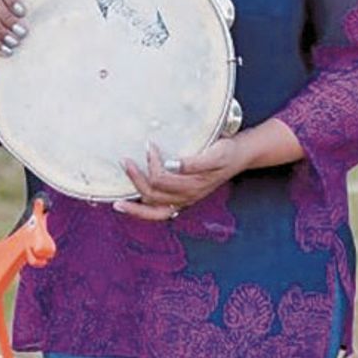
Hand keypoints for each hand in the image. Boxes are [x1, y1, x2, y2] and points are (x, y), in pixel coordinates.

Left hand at [114, 139, 245, 221]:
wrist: (240, 156)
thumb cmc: (227, 152)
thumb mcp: (215, 154)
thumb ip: (194, 162)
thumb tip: (171, 165)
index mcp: (193, 186)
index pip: (162, 179)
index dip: (152, 164)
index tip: (150, 145)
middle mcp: (186, 197)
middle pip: (153, 195)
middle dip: (135, 179)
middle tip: (124, 160)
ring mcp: (183, 200)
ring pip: (153, 210)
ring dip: (134, 204)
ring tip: (117, 200)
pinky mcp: (181, 199)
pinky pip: (157, 212)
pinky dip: (141, 211)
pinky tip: (129, 205)